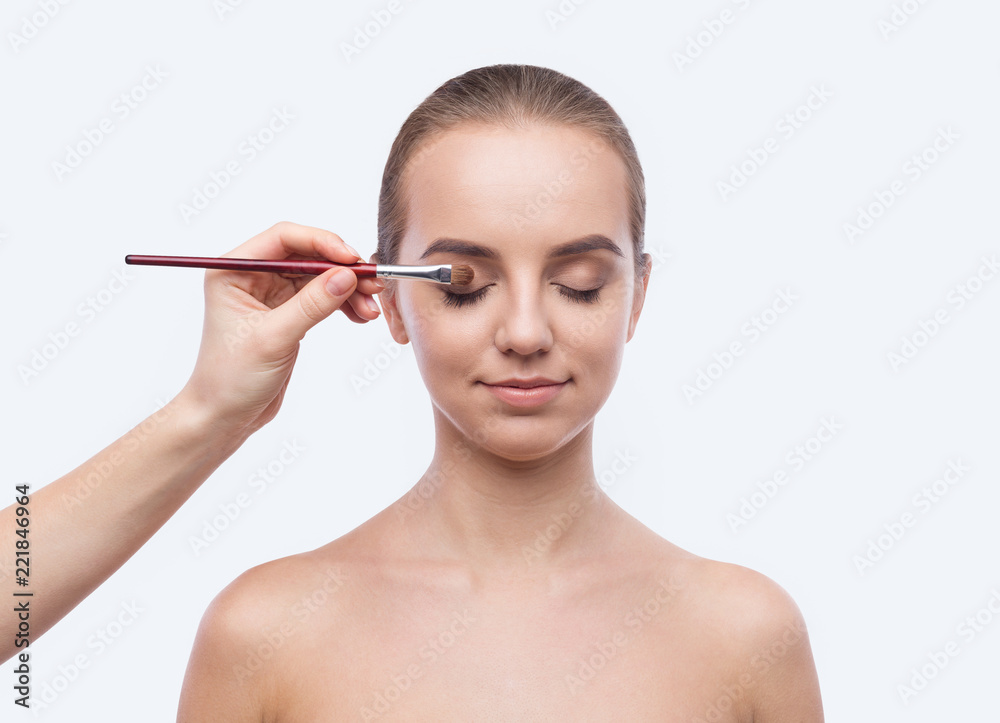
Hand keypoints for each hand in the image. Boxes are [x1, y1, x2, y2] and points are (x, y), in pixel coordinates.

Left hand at [177, 222, 382, 434]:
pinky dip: (342, 303)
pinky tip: (359, 314)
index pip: (283, 238)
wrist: (224, 416)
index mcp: (233, 271)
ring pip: (318, 276)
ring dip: (347, 288)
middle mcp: (251, 276)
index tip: (351, 259)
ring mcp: (270, 295)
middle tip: (371, 283)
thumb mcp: (273, 338)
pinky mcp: (287, 313)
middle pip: (306, 255)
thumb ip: (312, 304)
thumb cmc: (230, 378)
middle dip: (341, 268)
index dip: (321, 242)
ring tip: (370, 308)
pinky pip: (321, 297)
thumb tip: (346, 276)